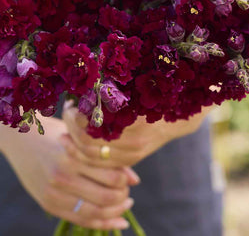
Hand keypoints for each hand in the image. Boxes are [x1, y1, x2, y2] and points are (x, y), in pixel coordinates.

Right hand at [0, 115, 137, 230]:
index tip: (131, 180)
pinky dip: (101, 224)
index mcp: (75, 154)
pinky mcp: (48, 203)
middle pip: (106, 196)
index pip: (111, 175)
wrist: (19, 138)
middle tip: (128, 195)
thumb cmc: (55, 133)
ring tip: (124, 207)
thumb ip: (105, 157)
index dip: (126, 181)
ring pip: (95, 212)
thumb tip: (135, 180)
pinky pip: (80, 219)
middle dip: (122, 198)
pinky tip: (115, 221)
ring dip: (115, 213)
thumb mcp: (79, 139)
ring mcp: (55, 191)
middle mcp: (64, 174)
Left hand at [62, 101, 213, 167]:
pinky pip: (102, 163)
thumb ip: (112, 91)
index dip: (76, 116)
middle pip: (88, 142)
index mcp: (132, 118)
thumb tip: (83, 87)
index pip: (92, 125)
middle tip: (68, 111)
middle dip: (73, 127)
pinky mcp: (133, 159)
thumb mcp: (136, 88)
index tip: (71, 103)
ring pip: (92, 155)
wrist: (180, 116)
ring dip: (75, 141)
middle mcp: (133, 140)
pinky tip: (77, 141)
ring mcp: (133, 153)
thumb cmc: (156, 94)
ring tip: (70, 125)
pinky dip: (86, 153)